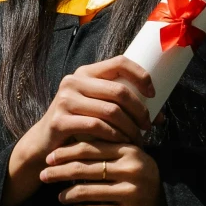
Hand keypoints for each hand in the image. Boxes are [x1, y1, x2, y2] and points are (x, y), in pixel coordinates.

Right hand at [2, 55, 154, 205]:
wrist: (45, 143)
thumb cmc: (79, 125)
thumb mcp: (98, 108)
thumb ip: (123, 107)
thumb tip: (160, 116)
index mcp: (86, 73)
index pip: (120, 62)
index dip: (141, 76)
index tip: (152, 94)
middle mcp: (74, 81)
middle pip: (119, 90)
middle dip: (139, 110)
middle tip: (147, 126)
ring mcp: (65, 100)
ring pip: (110, 111)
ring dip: (130, 127)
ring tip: (137, 139)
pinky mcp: (60, 120)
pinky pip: (97, 127)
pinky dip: (114, 136)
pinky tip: (121, 143)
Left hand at [41, 141, 167, 205]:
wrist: (173, 200)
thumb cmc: (145, 174)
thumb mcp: (132, 155)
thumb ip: (109, 146)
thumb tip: (71, 140)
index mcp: (130, 151)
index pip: (89, 148)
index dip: (65, 153)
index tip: (49, 156)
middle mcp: (131, 171)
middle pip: (84, 170)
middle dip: (59, 172)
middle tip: (44, 174)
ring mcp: (131, 194)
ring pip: (87, 193)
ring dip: (67, 194)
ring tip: (59, 196)